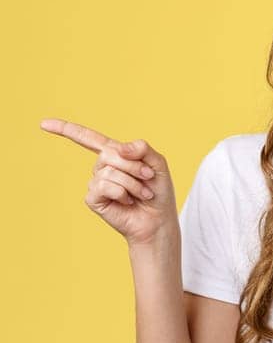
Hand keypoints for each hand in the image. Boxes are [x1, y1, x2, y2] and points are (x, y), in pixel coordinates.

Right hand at [39, 117, 174, 244]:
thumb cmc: (158, 191)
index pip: (88, 138)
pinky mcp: (93, 198)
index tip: (44, 124)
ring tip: (142, 194)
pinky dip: (121, 193)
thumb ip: (143, 149)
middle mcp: (102, 167)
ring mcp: (96, 183)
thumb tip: (120, 148)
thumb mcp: (157, 164)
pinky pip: (103, 186)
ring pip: (109, 172)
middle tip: (148, 178)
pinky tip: (127, 201)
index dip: (66, 129)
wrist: (158, 219)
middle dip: (134, 167)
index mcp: (115, 154)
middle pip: (110, 154)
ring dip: (133, 183)